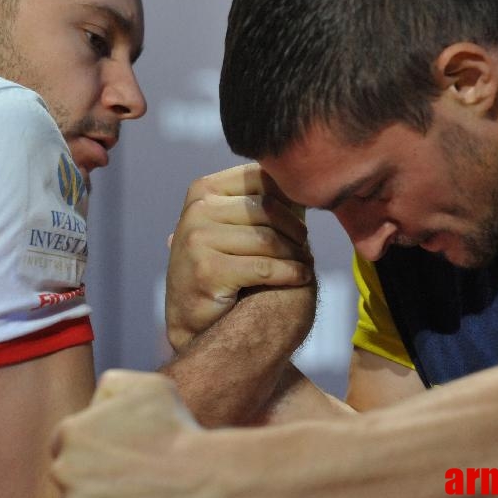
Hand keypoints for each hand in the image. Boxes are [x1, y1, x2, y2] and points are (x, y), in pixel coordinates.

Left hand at [51, 370, 208, 497]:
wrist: (202, 478)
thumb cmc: (177, 430)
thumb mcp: (146, 385)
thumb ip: (110, 386)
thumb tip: (95, 404)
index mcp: (70, 432)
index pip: (68, 442)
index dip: (95, 447)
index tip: (120, 453)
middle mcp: (63, 469)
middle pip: (71, 473)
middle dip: (94, 473)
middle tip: (129, 473)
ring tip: (134, 492)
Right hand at [166, 163, 312, 350]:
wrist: (192, 319)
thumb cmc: (220, 268)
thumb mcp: (231, 226)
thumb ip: (259, 204)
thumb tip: (305, 182)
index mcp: (203, 190)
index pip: (260, 178)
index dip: (289, 197)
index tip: (301, 219)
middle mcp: (197, 210)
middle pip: (267, 209)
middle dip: (294, 229)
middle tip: (305, 245)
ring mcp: (198, 239)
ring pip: (268, 239)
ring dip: (295, 254)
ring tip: (304, 262)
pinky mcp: (208, 270)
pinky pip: (265, 267)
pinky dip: (291, 272)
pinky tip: (302, 277)